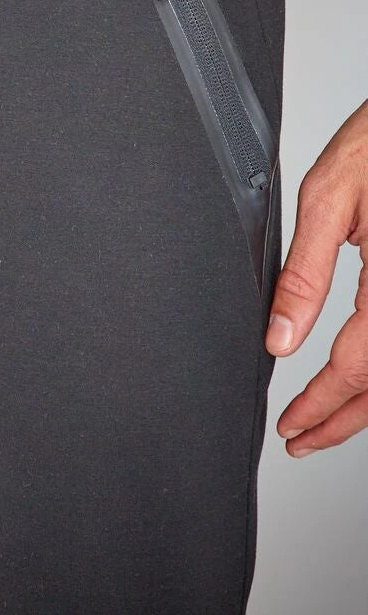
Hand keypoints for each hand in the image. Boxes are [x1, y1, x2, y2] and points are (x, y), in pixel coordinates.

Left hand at [266, 97, 367, 456]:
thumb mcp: (328, 199)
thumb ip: (304, 274)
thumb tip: (279, 337)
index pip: (356, 369)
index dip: (321, 406)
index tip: (291, 427)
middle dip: (343, 422)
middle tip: (303, 440)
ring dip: (367, 406)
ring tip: (326, 422)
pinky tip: (359, 379)